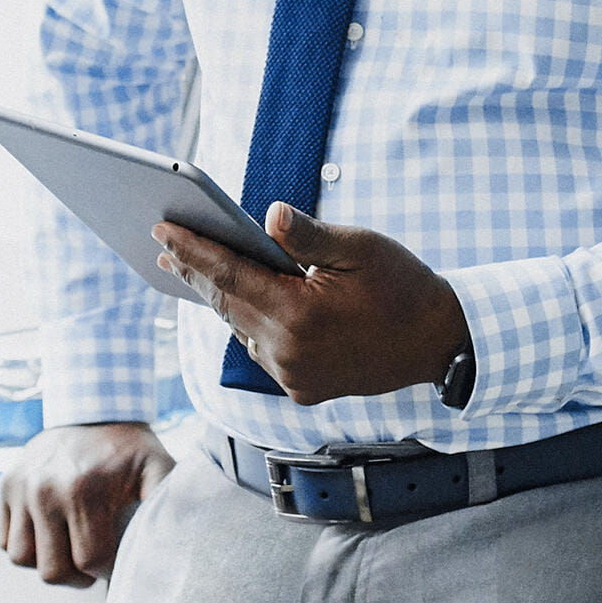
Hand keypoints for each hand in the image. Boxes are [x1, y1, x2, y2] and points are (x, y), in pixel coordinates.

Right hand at [1, 419, 166, 586]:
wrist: (92, 407)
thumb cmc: (130, 449)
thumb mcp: (159, 469)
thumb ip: (172, 505)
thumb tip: (173, 546)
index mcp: (84, 491)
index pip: (89, 562)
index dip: (106, 572)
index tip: (116, 561)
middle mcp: (45, 491)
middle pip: (51, 570)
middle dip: (76, 577)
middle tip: (91, 565)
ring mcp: (21, 488)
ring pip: (21, 559)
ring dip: (46, 563)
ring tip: (68, 552)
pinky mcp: (6, 485)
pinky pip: (4, 540)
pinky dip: (25, 547)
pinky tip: (50, 536)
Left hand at [154, 206, 468, 405]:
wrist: (439, 343)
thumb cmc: (403, 286)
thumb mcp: (360, 247)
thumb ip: (308, 235)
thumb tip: (268, 214)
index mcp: (299, 314)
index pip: (230, 275)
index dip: (193, 250)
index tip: (162, 231)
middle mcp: (288, 352)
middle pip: (226, 304)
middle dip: (194, 272)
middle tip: (164, 246)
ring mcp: (293, 375)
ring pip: (240, 329)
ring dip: (218, 298)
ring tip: (191, 271)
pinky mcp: (303, 388)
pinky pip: (261, 351)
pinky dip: (247, 324)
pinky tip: (237, 305)